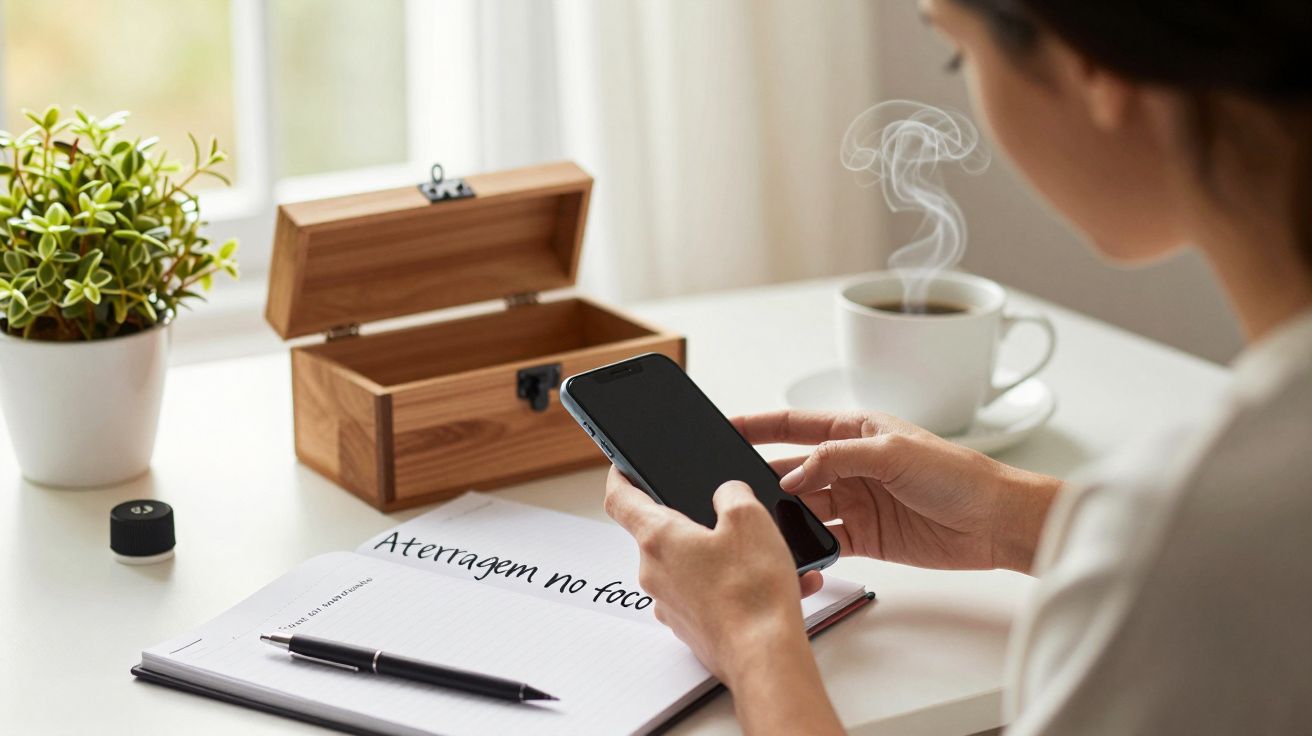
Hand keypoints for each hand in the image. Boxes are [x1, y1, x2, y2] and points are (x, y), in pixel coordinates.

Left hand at [604, 467, 843, 734]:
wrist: (764, 658)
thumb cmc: (751, 593)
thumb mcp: (750, 519)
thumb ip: (733, 494)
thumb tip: (728, 494)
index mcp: (658, 538)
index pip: (620, 499)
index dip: (620, 476)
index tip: (622, 466)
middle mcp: (655, 572)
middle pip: (663, 533)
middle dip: (696, 521)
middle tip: (729, 515)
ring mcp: (672, 604)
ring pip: (694, 565)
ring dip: (726, 556)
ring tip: (770, 557)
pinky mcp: (693, 627)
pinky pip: (711, 594)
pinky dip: (738, 585)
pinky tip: (778, 584)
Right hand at [733, 409, 1059, 572]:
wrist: (996, 522)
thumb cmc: (958, 475)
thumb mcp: (893, 452)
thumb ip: (837, 458)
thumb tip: (793, 473)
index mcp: (855, 431)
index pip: (793, 424)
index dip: (757, 425)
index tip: (723, 426)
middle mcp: (850, 465)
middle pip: (791, 469)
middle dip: (761, 477)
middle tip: (730, 488)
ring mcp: (855, 502)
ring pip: (802, 507)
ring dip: (782, 515)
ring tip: (757, 524)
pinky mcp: (864, 537)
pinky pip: (823, 541)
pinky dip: (807, 548)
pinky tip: (792, 552)